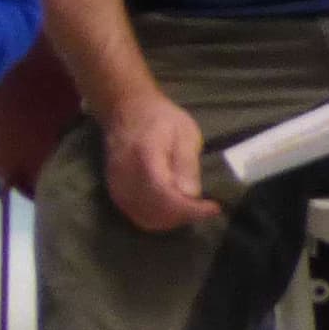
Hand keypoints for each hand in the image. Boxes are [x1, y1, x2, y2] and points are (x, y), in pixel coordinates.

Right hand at [101, 91, 219, 232]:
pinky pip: (136, 214)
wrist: (125, 109)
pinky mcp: (115, 191)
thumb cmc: (159, 117)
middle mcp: (126, 176)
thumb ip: (186, 163)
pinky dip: (157, 218)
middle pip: (155, 213)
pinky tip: (172, 209)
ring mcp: (117, 185)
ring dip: (171, 220)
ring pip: (145, 218)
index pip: (166, 195)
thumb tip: (190, 195)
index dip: (191, 209)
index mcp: (145, 157)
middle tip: (204, 207)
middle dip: (184, 216)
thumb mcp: (184, 132)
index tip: (214, 207)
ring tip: (190, 208)